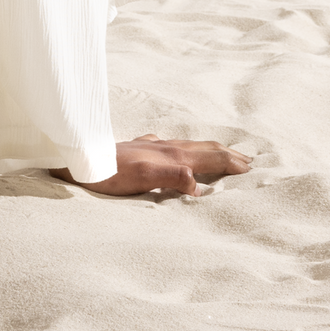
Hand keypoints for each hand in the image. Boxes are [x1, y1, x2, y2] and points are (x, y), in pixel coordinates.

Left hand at [53, 134, 251, 196]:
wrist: (76, 161)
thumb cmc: (107, 174)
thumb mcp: (141, 179)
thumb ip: (170, 178)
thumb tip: (199, 185)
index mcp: (170, 154)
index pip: (209, 156)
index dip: (232, 162)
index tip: (253, 168)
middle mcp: (163, 147)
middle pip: (202, 147)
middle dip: (226, 153)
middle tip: (248, 159)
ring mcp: (150, 147)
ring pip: (188, 145)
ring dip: (208, 149)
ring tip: (221, 152)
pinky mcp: (138, 150)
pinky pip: (172, 148)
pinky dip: (186, 151)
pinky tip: (178, 152)